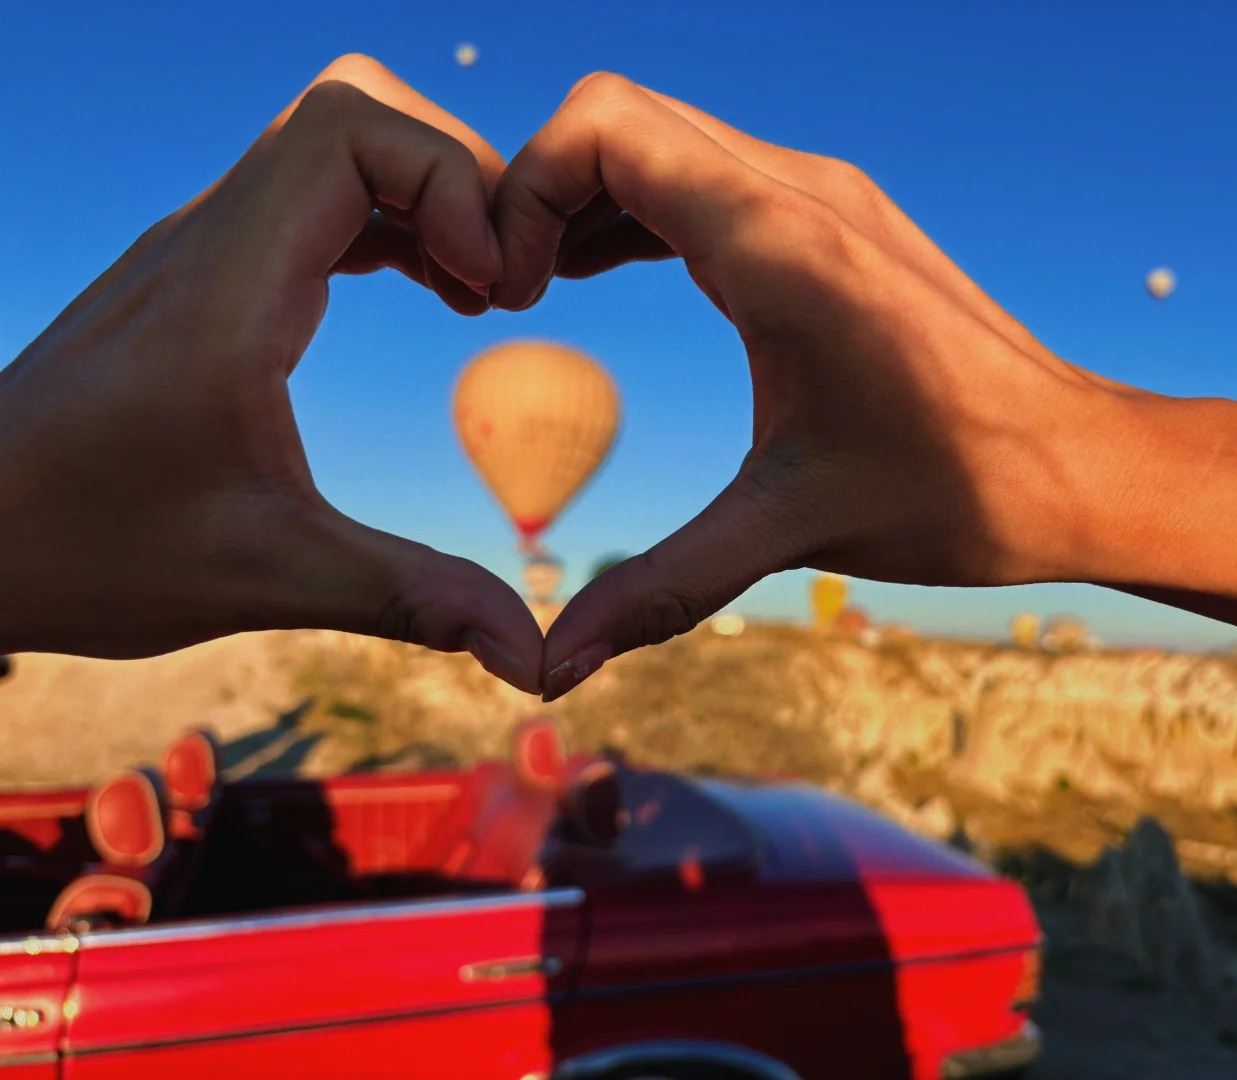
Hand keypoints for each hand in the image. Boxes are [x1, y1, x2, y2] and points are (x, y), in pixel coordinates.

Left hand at [0, 56, 542, 692]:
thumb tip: (532, 653)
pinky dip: (392, 220)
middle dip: (455, 175)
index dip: (448, 180)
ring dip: (426, 196)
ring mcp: (204, 247)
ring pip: (335, 142)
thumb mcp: (267, 578)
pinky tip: (430, 292)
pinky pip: (317, 194)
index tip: (490, 290)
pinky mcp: (207, 272)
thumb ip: (412, 597)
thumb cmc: (88, 549)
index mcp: (226, 290)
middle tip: (499, 283)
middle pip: (357, 106)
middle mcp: (210, 241)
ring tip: (477, 292)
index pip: (350, 127)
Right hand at [490, 75, 1123, 698]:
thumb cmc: (955, 489)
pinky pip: (709, 174)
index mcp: (778, 240)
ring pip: (664, 137)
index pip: (603, 127)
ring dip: (591, 198)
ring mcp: (825, 196)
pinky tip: (615, 278)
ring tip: (546, 290)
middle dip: (541, 188)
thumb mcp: (790, 530)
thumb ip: (658, 588)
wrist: (1081, 466)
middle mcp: (801, 190)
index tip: (510, 298)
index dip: (523, 189)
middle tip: (514, 296)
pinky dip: (644, 209)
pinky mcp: (840, 220)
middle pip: (619, 116)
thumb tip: (552, 668)